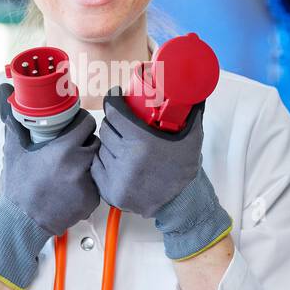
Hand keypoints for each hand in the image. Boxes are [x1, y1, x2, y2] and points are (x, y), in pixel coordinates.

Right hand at [0, 83, 99, 289]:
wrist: (21, 221)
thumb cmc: (18, 188)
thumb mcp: (13, 150)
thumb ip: (14, 119)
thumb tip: (5, 92)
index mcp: (64, 149)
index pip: (88, 123)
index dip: (82, 122)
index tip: (75, 124)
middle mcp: (80, 166)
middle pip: (96, 142)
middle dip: (86, 141)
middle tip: (72, 146)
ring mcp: (88, 184)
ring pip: (98, 163)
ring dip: (89, 161)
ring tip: (71, 166)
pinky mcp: (91, 201)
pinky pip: (97, 183)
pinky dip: (88, 182)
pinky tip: (72, 184)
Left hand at [92, 89, 204, 216]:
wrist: (182, 201)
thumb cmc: (184, 167)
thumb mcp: (191, 136)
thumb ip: (191, 111)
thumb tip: (192, 88)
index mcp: (142, 141)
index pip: (114, 112)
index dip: (114, 101)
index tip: (116, 97)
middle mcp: (127, 159)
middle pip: (107, 129)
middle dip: (113, 122)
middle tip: (122, 122)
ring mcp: (117, 178)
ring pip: (101, 148)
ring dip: (108, 143)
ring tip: (121, 142)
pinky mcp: (110, 192)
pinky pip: (97, 167)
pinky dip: (104, 161)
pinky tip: (114, 159)